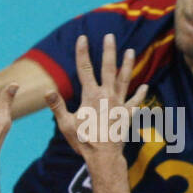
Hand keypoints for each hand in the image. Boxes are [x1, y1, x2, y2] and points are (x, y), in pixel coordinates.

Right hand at [43, 33, 146, 163]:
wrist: (104, 156)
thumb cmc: (83, 141)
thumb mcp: (65, 124)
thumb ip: (57, 106)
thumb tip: (47, 91)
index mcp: (91, 95)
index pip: (85, 69)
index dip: (82, 52)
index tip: (82, 38)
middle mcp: (107, 95)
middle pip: (108, 68)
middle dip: (108, 51)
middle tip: (110, 36)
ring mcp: (119, 104)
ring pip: (124, 79)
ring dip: (127, 64)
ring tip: (131, 51)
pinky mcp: (127, 114)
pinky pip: (135, 102)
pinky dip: (140, 94)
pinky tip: (145, 87)